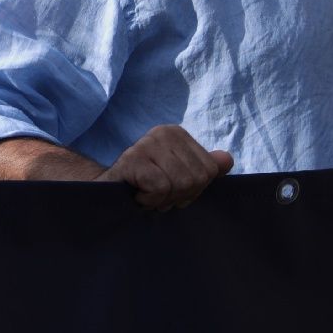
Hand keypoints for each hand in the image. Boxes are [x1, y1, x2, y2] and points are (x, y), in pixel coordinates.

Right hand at [98, 124, 231, 210]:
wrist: (106, 193)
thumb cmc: (145, 186)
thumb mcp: (179, 176)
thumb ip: (205, 167)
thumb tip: (227, 159)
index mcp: (177, 134)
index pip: (209, 171)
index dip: (194, 190)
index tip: (171, 189)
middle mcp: (163, 133)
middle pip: (196, 178)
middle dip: (178, 196)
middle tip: (157, 194)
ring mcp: (147, 143)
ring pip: (180, 183)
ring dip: (163, 200)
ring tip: (147, 194)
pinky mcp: (133, 159)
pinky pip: (160, 187)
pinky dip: (149, 200)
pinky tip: (137, 195)